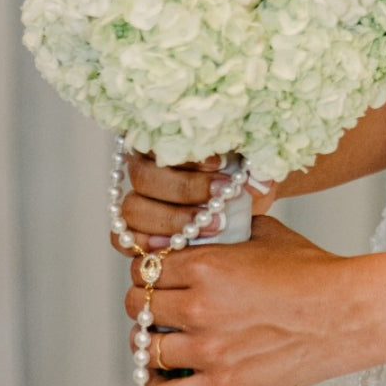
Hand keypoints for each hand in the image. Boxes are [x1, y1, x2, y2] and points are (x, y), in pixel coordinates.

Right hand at [111, 152, 277, 254]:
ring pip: (134, 209)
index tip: (222, 164)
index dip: (187, 155)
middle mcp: (143, 168)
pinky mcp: (135, 232)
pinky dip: (149, 244)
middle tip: (220, 200)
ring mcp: (136, 200)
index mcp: (163, 140)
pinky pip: (127, 239)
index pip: (159, 142)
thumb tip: (258, 181)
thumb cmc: (241, 175)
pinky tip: (179, 246)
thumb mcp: (252, 165)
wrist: (241, 201)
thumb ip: (255, 167)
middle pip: (144, 177)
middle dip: (184, 191)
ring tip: (212, 227)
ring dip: (173, 220)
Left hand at [125, 216, 385, 385]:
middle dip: (147, 303)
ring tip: (172, 336)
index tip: (161, 274)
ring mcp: (208, 350)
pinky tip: (174, 371)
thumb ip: (227, 232)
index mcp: (206, 265)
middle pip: (137, 306)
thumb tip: (205, 232)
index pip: (145, 267)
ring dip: (153, 341)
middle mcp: (199, 306)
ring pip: (145, 349)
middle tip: (164, 304)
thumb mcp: (267, 234)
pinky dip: (160, 384)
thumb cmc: (314, 271)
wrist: (348, 312)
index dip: (150, 269)